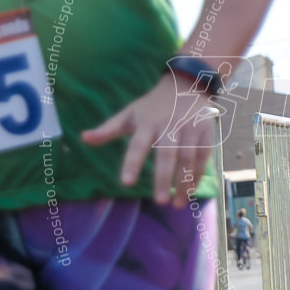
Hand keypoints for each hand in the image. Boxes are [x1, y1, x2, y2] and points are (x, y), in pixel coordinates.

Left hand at [82, 74, 218, 206]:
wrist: (187, 85)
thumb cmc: (154, 105)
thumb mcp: (130, 113)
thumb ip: (108, 129)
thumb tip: (84, 138)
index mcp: (147, 123)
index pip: (138, 145)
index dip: (132, 163)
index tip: (126, 183)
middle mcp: (169, 126)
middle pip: (167, 155)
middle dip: (164, 179)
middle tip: (160, 202)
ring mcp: (190, 128)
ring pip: (188, 157)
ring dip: (184, 182)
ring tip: (178, 204)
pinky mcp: (206, 131)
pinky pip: (203, 155)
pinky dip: (198, 173)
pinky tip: (192, 190)